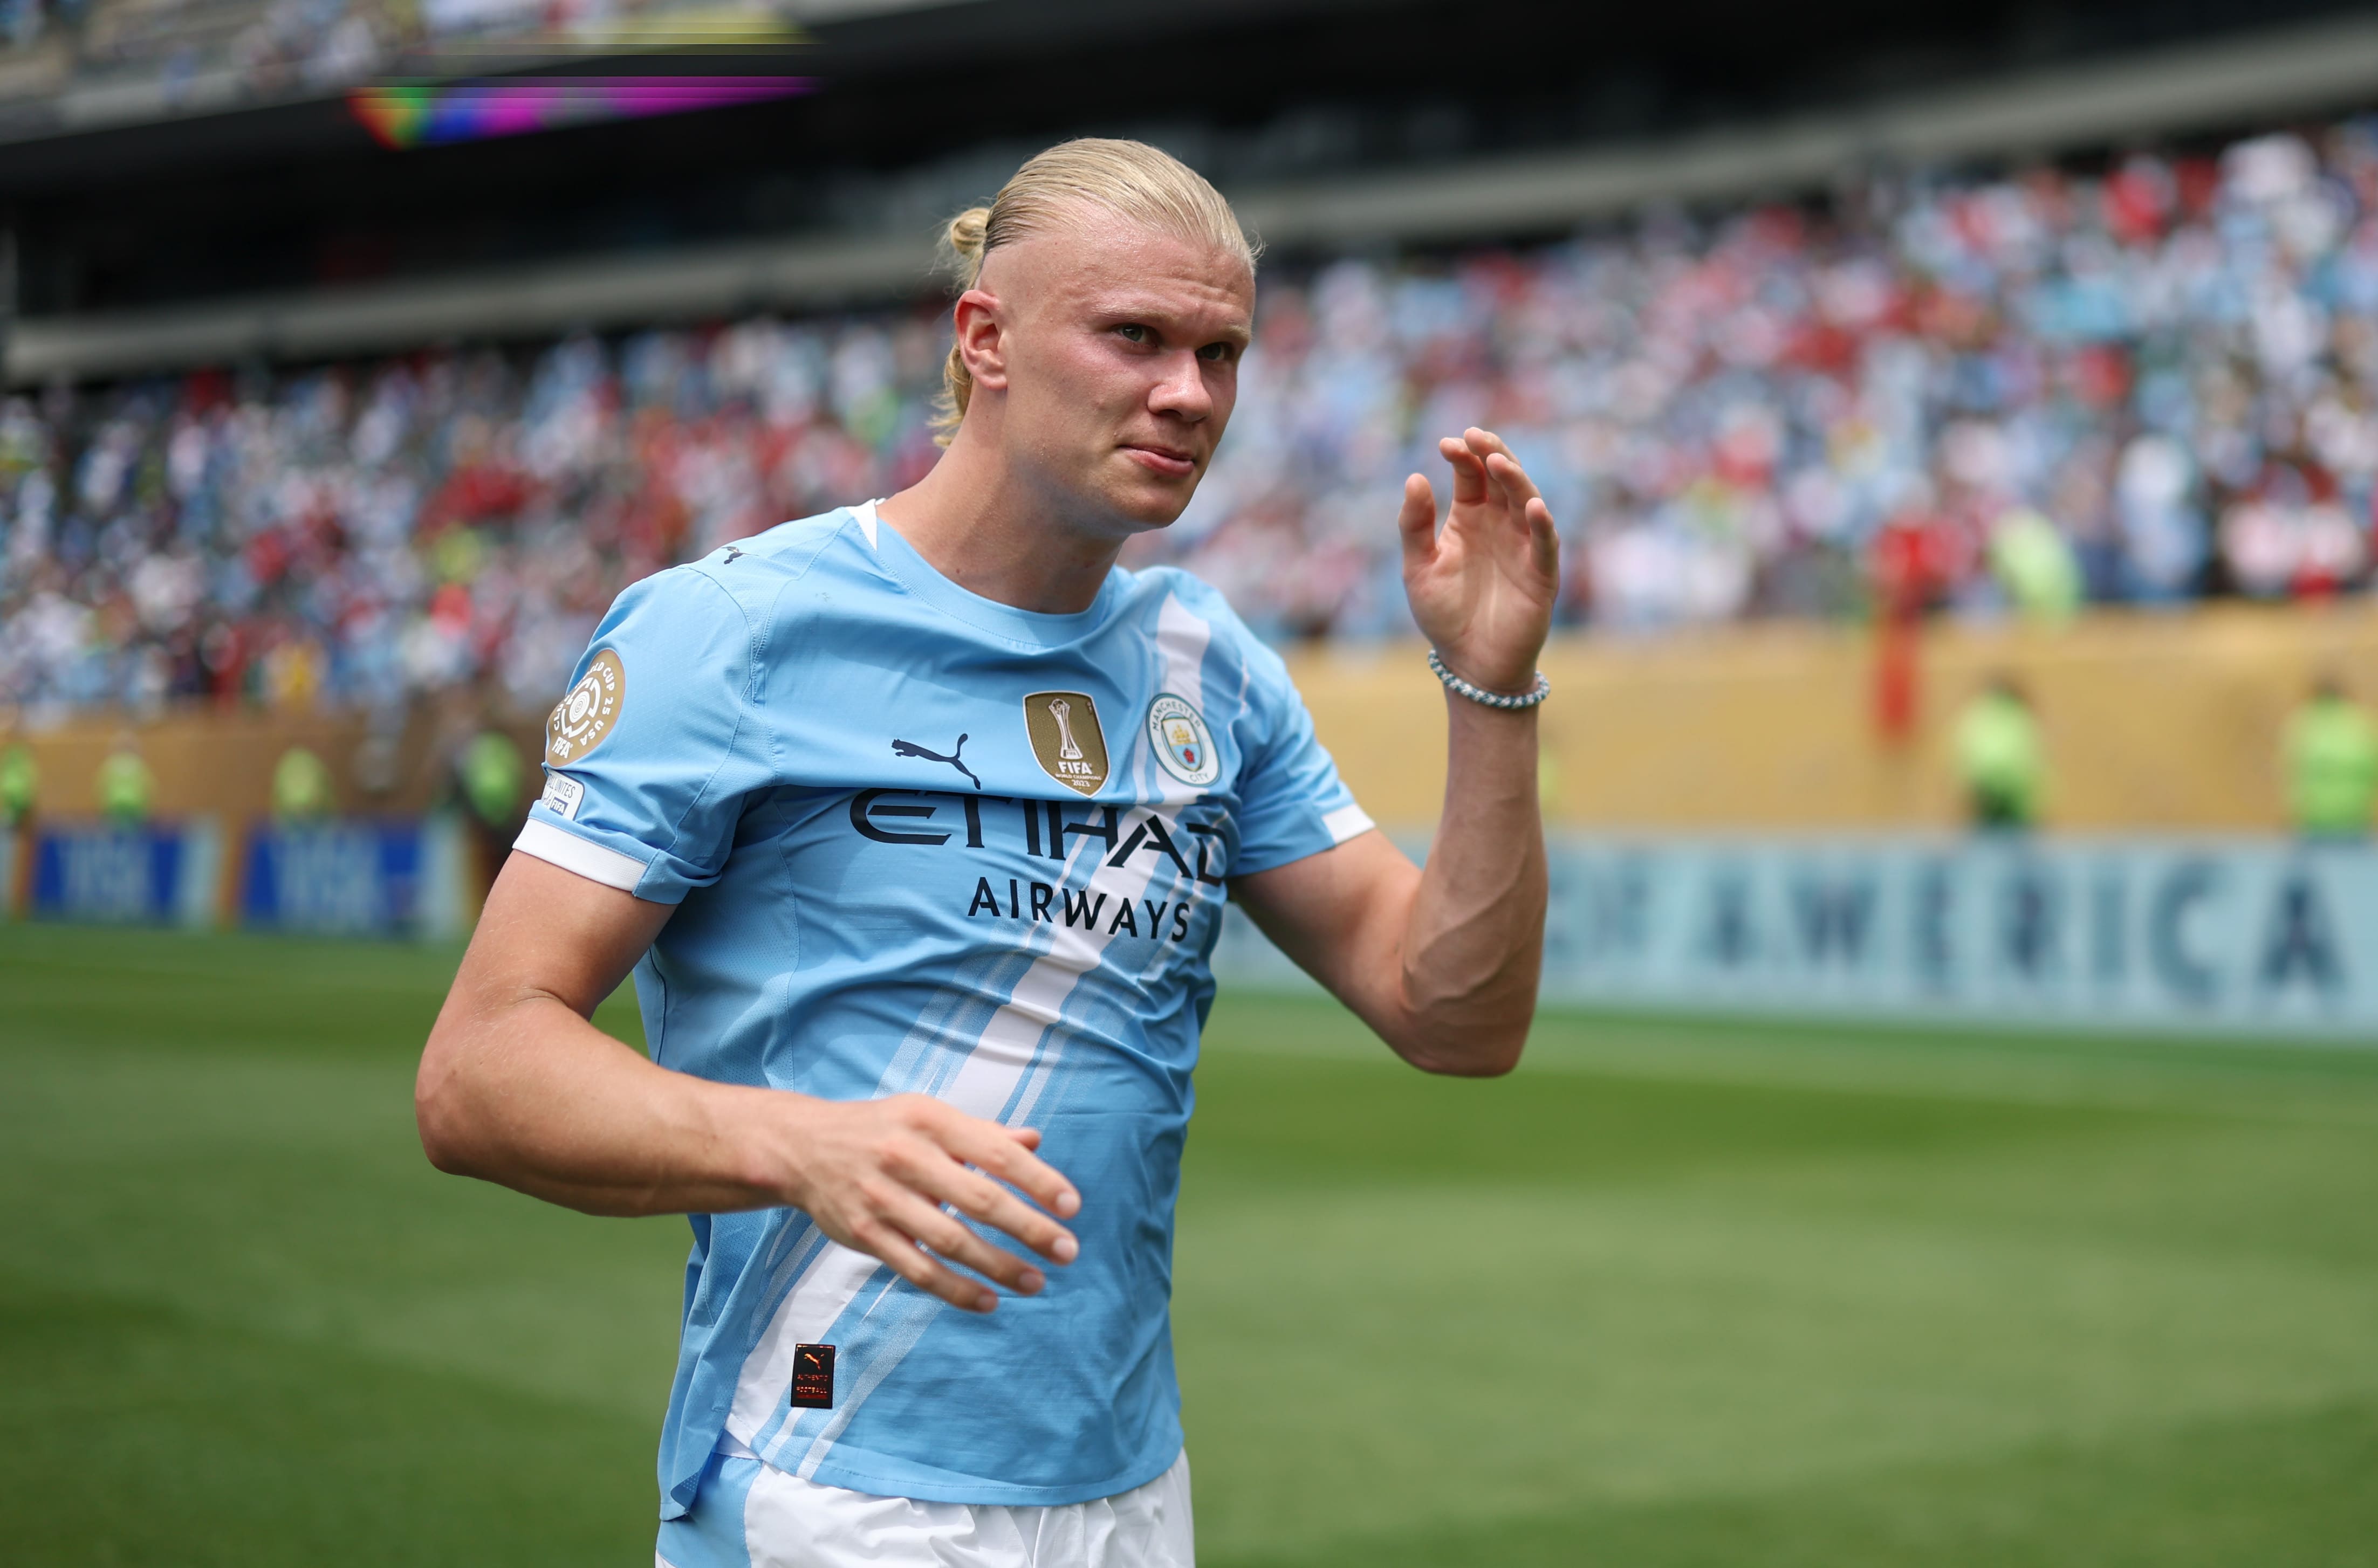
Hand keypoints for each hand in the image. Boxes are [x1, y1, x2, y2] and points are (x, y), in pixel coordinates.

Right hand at [774, 1093, 1081, 1312]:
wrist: (802, 1146)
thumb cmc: (882, 1129)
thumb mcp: (929, 1115)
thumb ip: (982, 1133)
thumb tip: (1035, 1142)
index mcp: (931, 1121)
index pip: (997, 1152)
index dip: (1039, 1181)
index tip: (1072, 1207)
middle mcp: (907, 1157)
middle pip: (979, 1199)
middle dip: (1029, 1228)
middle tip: (1067, 1251)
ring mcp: (882, 1199)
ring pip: (950, 1241)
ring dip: (998, 1265)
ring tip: (1036, 1282)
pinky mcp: (864, 1234)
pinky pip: (916, 1269)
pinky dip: (954, 1289)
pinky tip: (988, 1301)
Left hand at [1398, 427, 1559, 693]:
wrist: (1469, 662)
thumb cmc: (1443, 614)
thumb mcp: (1418, 568)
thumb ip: (1414, 526)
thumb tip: (1414, 478)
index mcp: (1470, 517)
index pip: (1471, 474)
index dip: (1463, 455)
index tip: (1447, 443)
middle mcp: (1500, 524)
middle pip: (1502, 478)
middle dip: (1492, 454)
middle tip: (1476, 436)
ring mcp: (1523, 545)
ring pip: (1525, 501)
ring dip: (1515, 480)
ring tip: (1498, 462)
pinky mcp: (1541, 572)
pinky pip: (1544, 543)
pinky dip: (1541, 524)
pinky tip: (1531, 507)